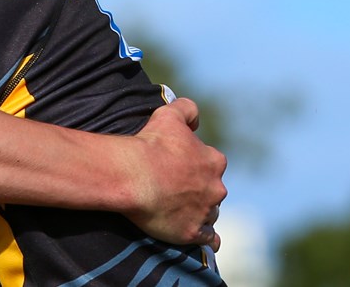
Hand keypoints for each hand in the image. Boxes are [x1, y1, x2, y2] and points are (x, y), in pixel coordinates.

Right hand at [124, 98, 226, 249]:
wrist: (134, 176)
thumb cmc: (151, 144)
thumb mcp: (168, 114)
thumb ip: (187, 109)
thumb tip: (195, 117)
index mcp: (213, 161)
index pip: (212, 164)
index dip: (196, 165)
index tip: (179, 167)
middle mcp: (215, 187)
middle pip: (213, 190)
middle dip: (200, 190)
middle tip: (176, 190)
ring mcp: (205, 212)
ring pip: (210, 213)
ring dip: (201, 212)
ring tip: (181, 212)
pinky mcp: (193, 232)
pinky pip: (209, 239)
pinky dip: (209, 239)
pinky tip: (206, 240)